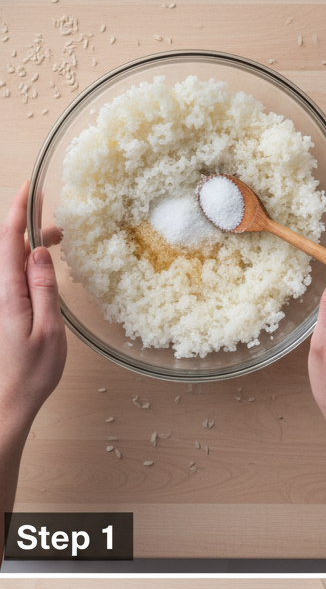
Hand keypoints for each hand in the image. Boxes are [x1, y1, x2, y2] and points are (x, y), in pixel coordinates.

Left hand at [0, 182, 66, 439]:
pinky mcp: (3, 309)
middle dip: (29, 226)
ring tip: (54, 242)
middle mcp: (0, 291)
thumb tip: (39, 251)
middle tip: (57, 222)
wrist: (8, 400)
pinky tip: (40, 267)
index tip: (29, 189)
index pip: (8, 240)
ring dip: (29, 246)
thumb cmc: (31, 372)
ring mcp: (0, 300)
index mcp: (8, 292)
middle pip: (8, 246)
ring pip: (10, 261)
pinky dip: (27, 264)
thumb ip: (43, 287)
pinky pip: (12, 276)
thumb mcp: (48, 329)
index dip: (18, 211)